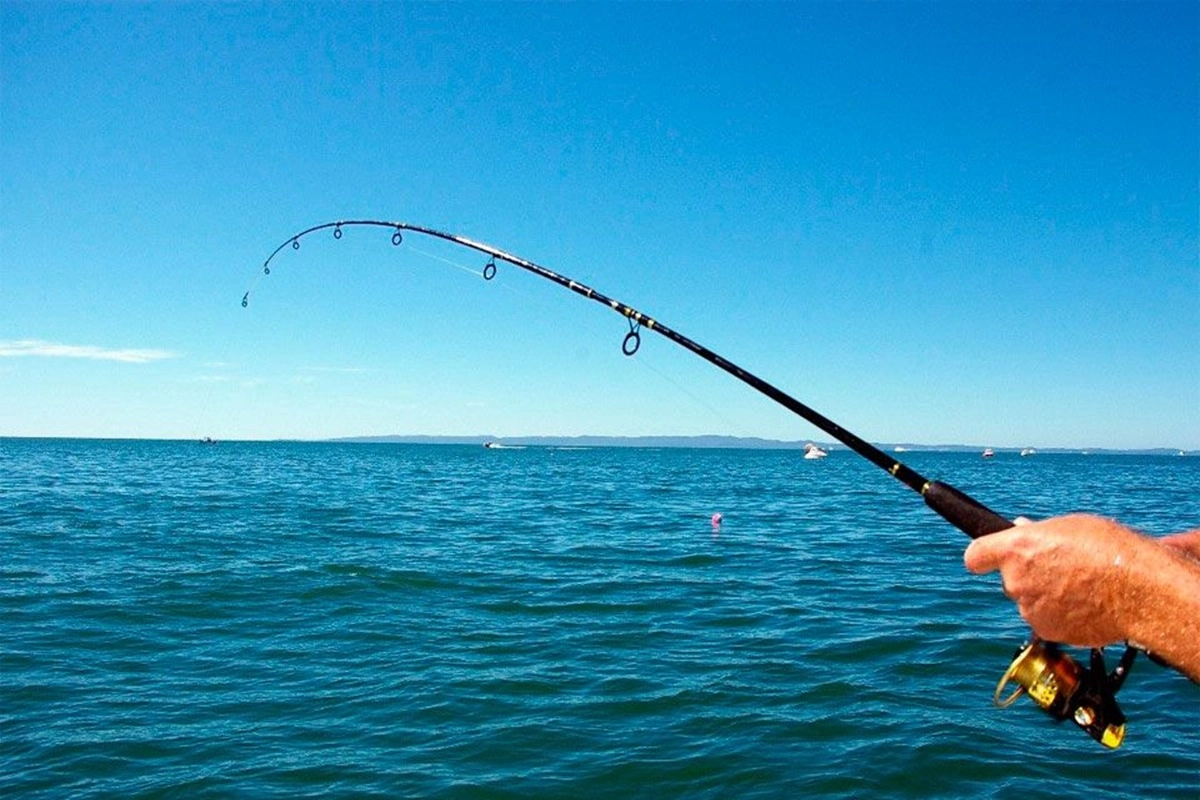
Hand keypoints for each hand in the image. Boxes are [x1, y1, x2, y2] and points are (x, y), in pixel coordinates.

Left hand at [963, 514, 1139, 646]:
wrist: (1139, 590)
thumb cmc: (1109, 551)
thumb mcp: (1069, 527)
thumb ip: (1038, 534)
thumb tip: (1020, 530)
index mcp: (1016, 549)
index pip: (976, 555)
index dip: (982, 556)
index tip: (985, 559)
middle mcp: (1016, 580)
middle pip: (1010, 579)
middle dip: (1028, 575)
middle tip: (1060, 568)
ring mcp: (1030, 609)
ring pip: (1030, 601)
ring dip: (1046, 596)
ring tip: (1081, 586)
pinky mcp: (1047, 631)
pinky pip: (1047, 620)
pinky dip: (1060, 615)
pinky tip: (1085, 605)